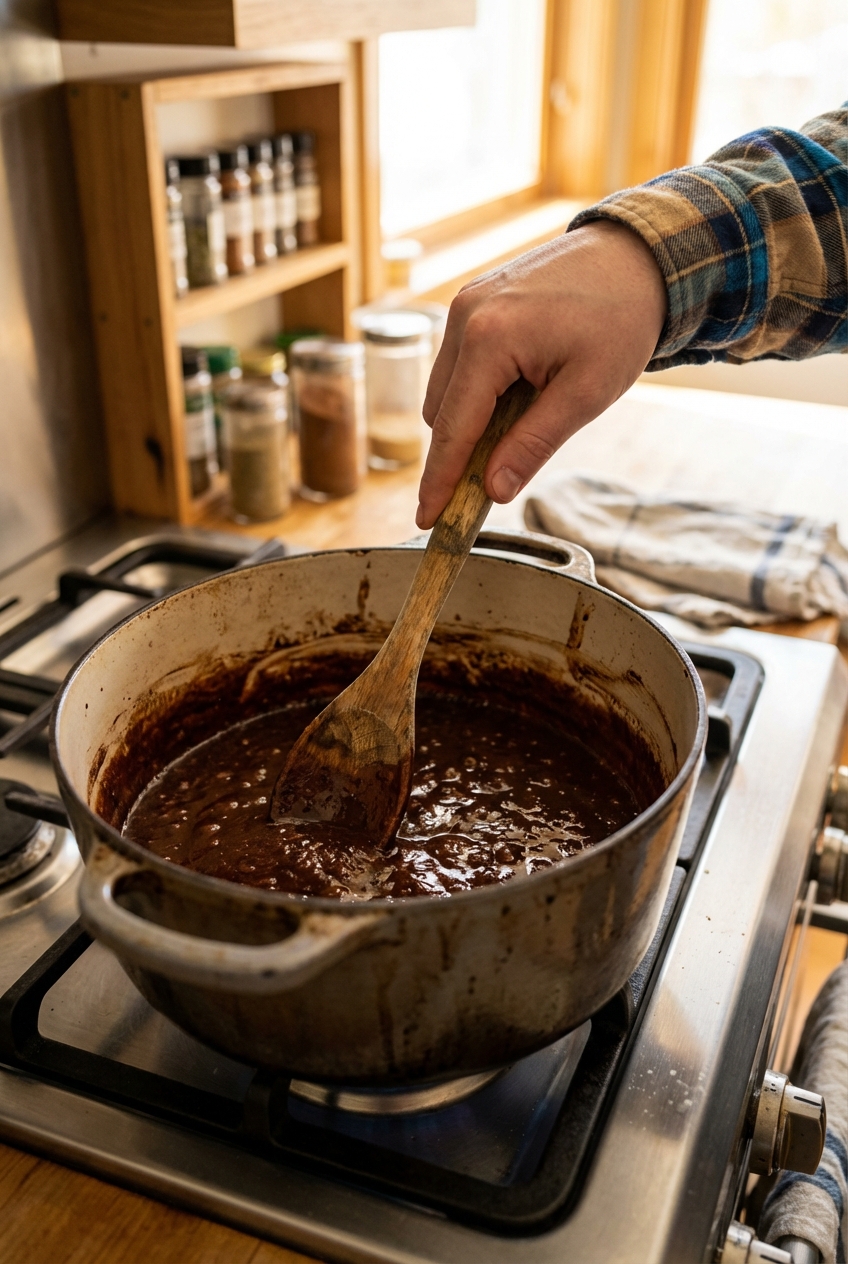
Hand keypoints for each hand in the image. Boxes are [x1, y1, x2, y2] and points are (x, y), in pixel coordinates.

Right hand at [416, 220, 667, 528]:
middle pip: (440, 414)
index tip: (428, 522)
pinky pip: (459, 363)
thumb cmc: (620, 320)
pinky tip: (521, 388)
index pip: (451, 430)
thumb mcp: (586, 394)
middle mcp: (463, 318)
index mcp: (488, 340)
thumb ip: (534, 444)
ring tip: (529, 414)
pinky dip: (478, 390)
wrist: (635, 255)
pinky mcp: (472, 301)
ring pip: (445, 390)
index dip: (439, 482)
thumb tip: (493, 491)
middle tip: (500, 477)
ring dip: (471, 419)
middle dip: (461, 451)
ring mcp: (463, 304)